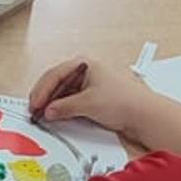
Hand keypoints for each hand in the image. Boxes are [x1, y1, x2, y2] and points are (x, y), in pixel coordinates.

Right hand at [26, 55, 145, 139]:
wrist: (146, 115)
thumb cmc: (124, 101)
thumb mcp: (87, 104)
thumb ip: (64, 108)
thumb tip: (49, 111)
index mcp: (85, 64)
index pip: (55, 74)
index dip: (41, 91)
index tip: (34, 105)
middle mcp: (87, 71)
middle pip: (58, 82)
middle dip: (46, 97)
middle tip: (35, 111)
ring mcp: (91, 83)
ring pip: (65, 92)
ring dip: (54, 104)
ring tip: (45, 115)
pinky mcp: (96, 96)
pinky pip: (74, 100)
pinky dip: (64, 108)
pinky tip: (58, 116)